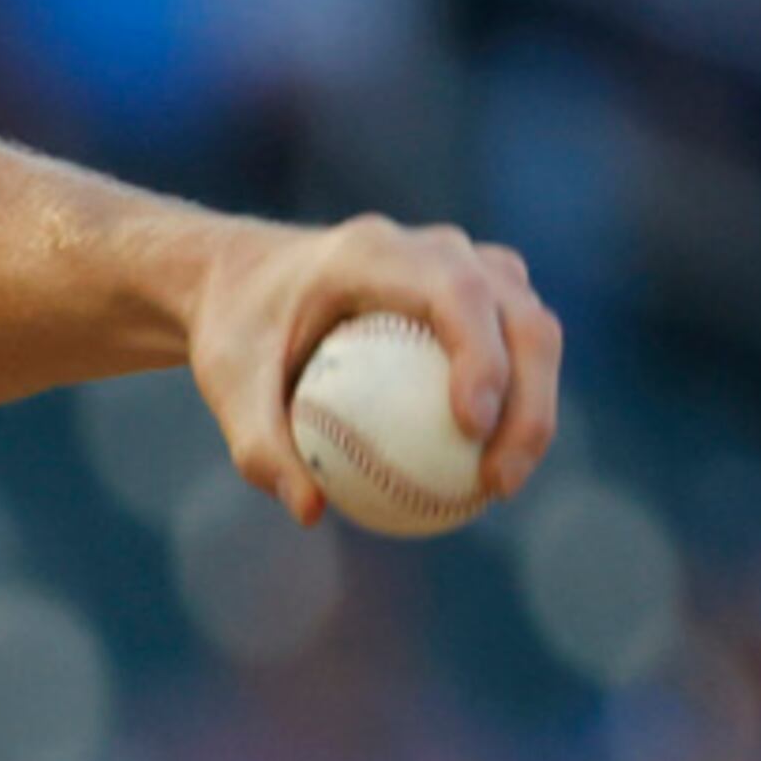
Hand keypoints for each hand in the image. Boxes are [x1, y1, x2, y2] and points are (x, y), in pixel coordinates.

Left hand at [181, 213, 562, 525]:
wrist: (241, 281)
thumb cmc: (236, 332)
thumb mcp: (225, 385)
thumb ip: (259, 446)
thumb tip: (310, 512)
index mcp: (373, 251)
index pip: (456, 292)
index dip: (479, 355)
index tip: (470, 429)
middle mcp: (433, 248)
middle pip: (518, 313)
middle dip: (528, 399)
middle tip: (497, 482)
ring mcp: (465, 266)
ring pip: (533, 328)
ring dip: (535, 407)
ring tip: (499, 485)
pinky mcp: (477, 296)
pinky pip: (515, 348)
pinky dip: (515, 405)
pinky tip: (487, 474)